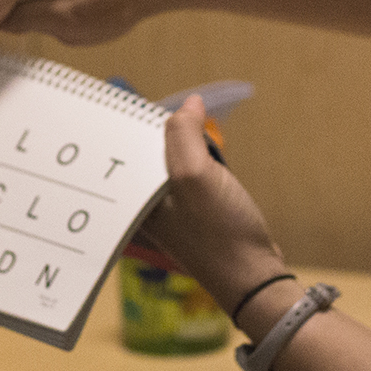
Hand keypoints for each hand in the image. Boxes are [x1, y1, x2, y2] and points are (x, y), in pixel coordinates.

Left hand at [136, 97, 289, 317]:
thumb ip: (183, 135)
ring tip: (189, 121)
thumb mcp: (196, 174)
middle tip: (172, 105)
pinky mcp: (189, 216)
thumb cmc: (221, 232)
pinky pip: (183, 179)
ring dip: (178, 145)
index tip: (132, 93)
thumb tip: (188, 104)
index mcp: (129, 200)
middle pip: (140, 156)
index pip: (116, 152)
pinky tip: (206, 152)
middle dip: (155, 131)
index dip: (127, 122)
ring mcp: (165, 213)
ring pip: (164, 165)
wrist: (254, 277)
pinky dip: (193, 163)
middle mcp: (140, 207)